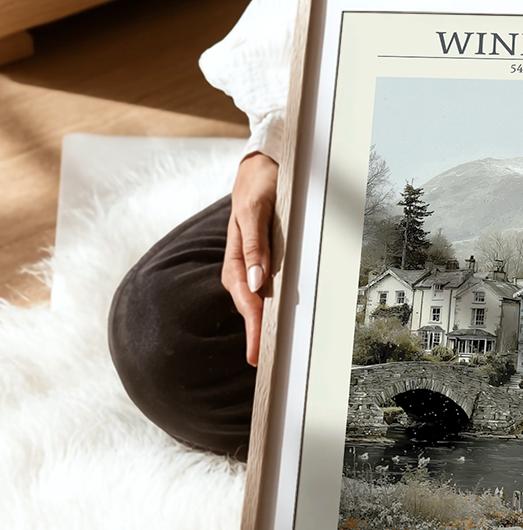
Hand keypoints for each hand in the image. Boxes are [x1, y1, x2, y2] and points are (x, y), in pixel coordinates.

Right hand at [222, 153, 278, 366]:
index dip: (252, 327)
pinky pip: (267, 288)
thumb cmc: (259, 184)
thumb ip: (255, 243)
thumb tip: (257, 282)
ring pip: (257, 300)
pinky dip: (271, 307)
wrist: (264, 164)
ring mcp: (254, 263)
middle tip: (263, 365)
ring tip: (269, 351)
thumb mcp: (257, 209)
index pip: (246, 299)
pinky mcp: (265, 259)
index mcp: (237, 255)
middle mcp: (244, 264)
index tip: (256, 354)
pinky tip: (278, 320)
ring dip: (262, 324)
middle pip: (250, 306)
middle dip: (256, 334)